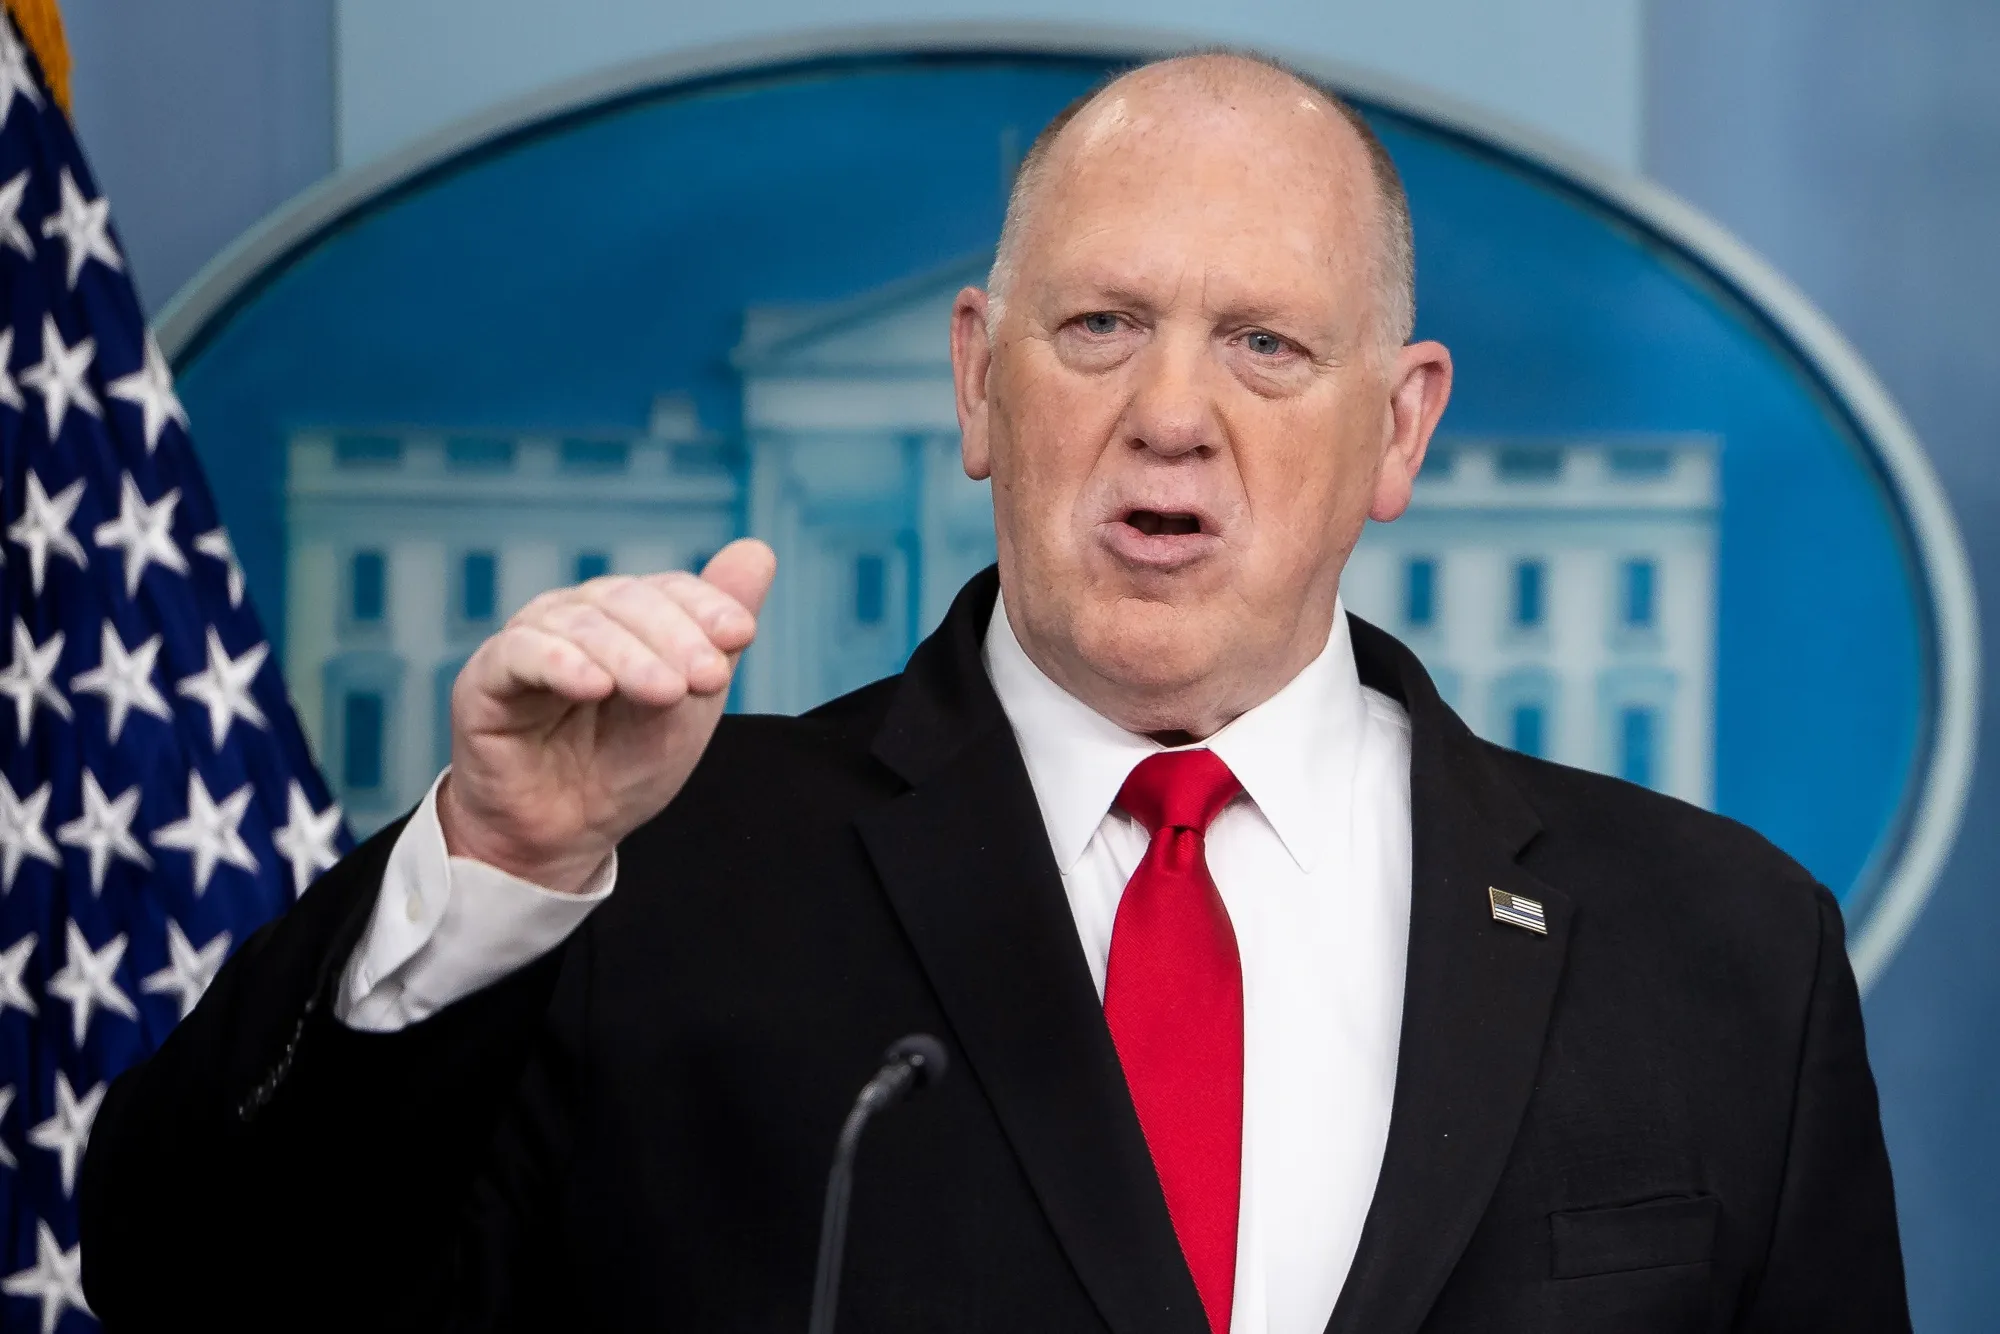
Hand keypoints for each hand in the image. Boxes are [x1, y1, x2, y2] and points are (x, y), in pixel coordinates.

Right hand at [436, 540, 776, 893]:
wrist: (567, 834)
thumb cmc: (624, 765)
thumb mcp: (689, 704)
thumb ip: (717, 635)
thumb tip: (758, 548)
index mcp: (625, 617)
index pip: (668, 590)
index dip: (706, 606)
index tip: (742, 635)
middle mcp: (574, 616)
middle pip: (627, 600)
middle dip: (675, 637)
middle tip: (708, 678)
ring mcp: (528, 641)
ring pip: (580, 623)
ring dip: (629, 655)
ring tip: (665, 692)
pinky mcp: (486, 678)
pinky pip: (521, 653)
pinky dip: (561, 663)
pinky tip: (594, 686)